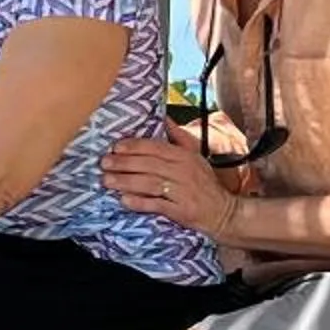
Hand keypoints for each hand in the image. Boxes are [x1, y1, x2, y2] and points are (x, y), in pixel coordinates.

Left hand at [102, 119, 241, 240]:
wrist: (224, 211)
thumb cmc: (205, 183)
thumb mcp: (196, 156)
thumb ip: (179, 137)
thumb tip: (165, 118)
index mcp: (184, 157)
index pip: (156, 147)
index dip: (134, 146)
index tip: (116, 147)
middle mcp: (183, 172)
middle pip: (149, 165)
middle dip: (124, 163)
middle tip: (104, 163)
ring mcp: (182, 192)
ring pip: (150, 184)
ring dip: (126, 182)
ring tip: (107, 180)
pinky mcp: (181, 211)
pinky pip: (157, 205)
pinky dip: (140, 202)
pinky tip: (124, 200)